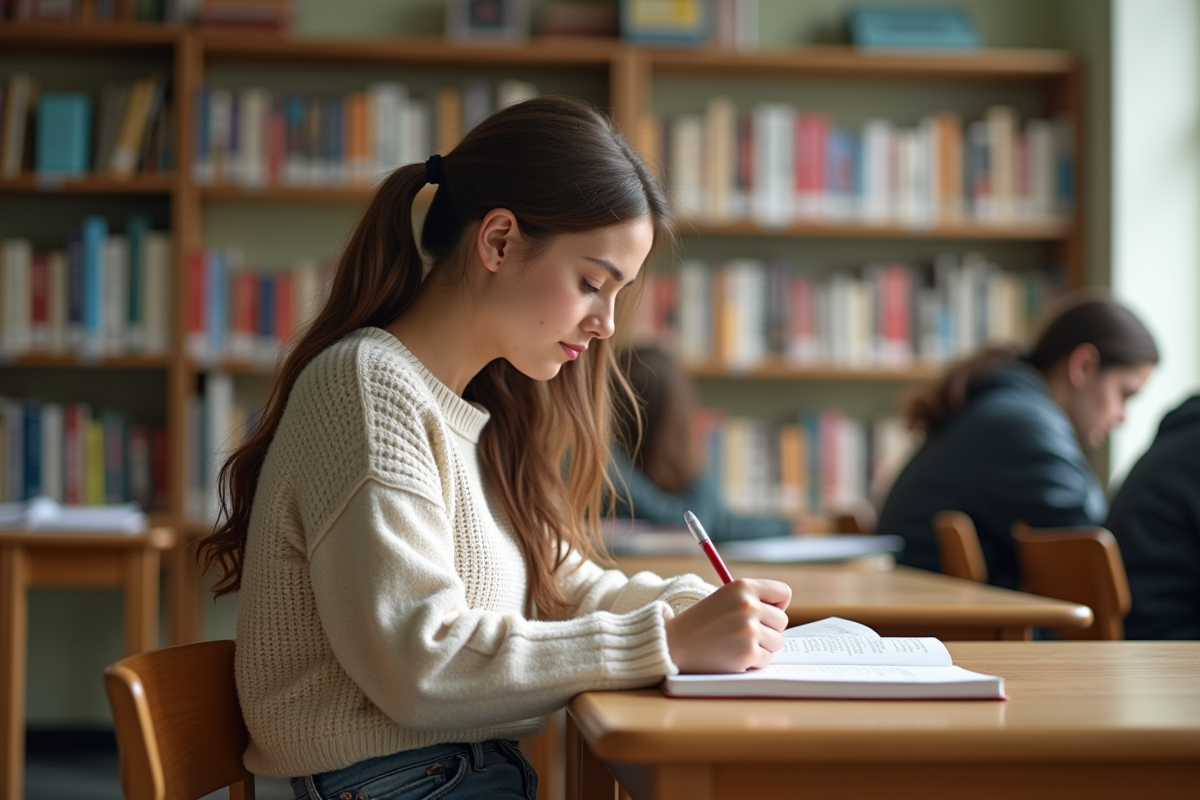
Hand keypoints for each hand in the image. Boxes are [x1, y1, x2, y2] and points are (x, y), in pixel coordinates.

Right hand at [664, 579, 791, 673]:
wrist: (675, 643)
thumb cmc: (701, 621)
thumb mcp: (725, 597)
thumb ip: (753, 599)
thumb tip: (782, 610)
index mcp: (743, 586)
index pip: (783, 592)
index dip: (777, 604)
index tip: (765, 612)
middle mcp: (748, 605)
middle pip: (782, 621)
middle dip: (767, 629)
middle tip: (743, 632)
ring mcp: (749, 630)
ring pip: (777, 642)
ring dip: (761, 646)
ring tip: (736, 643)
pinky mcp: (748, 653)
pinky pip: (767, 659)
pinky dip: (753, 661)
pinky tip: (733, 655)